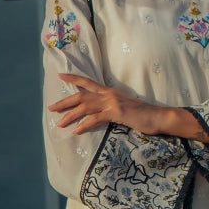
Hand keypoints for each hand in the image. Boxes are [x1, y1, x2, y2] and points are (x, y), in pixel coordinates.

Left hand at [49, 74, 165, 135]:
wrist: (157, 116)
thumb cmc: (141, 114)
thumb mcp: (123, 107)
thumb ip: (110, 107)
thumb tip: (99, 113)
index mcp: (109, 91)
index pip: (87, 82)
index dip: (73, 78)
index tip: (60, 76)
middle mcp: (108, 94)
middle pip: (81, 95)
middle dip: (64, 102)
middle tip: (51, 108)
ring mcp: (112, 102)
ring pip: (85, 107)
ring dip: (70, 116)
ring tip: (59, 123)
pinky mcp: (116, 112)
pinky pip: (95, 119)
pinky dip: (84, 125)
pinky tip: (76, 131)